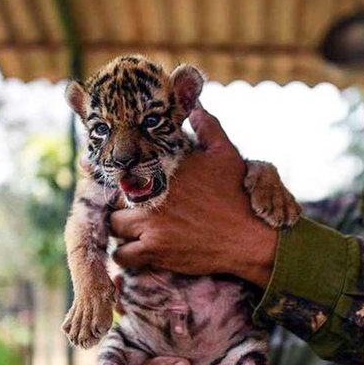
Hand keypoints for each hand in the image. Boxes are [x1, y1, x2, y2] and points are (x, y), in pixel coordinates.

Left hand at [110, 105, 277, 287]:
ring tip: (134, 230)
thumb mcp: (226, 154)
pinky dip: (125, 255)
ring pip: (113, 225)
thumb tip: (196, 109)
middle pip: (113, 197)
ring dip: (121, 229)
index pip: (124, 166)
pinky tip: (136, 251)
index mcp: (164, 166)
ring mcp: (151, 222)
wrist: (250, 237)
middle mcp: (151, 191)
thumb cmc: (238, 195)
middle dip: (120, 203)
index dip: (117, 173)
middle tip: (131, 210)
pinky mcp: (155, 249)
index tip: (114, 180)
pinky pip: (121, 255)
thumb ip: (208, 128)